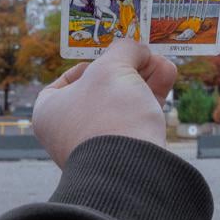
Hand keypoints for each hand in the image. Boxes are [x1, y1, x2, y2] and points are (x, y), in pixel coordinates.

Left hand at [33, 39, 176, 168]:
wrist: (131, 171)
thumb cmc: (109, 114)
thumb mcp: (113, 67)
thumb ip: (124, 49)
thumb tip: (136, 48)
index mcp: (51, 110)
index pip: (68, 78)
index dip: (94, 61)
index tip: (114, 55)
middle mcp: (69, 130)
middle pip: (103, 87)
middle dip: (130, 68)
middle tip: (147, 55)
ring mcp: (97, 144)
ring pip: (124, 101)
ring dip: (145, 79)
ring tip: (165, 64)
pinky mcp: (124, 152)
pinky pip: (137, 118)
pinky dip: (151, 97)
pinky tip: (167, 78)